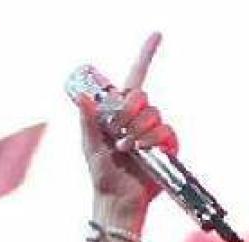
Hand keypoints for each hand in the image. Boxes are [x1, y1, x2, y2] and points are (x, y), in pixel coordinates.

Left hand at [76, 33, 177, 225]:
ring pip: (153, 114)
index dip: (147, 55)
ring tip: (124, 147)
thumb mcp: (89, 145)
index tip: (156, 35)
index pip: (137, 77)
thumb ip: (87, 120)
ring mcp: (155, 132)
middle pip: (141, 96)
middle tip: (115, 130)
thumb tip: (82, 96)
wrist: (117, 200)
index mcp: (122, 112)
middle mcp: (140, 119)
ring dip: (136, 130)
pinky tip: (139, 150)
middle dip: (127, 111)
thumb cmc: (102, 174)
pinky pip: (164, 132)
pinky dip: (150, 140)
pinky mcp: (167, 147)